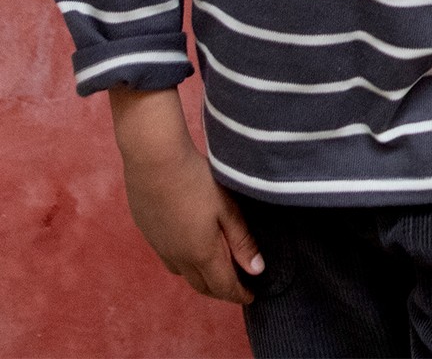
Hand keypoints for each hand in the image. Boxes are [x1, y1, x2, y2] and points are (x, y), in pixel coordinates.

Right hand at [109, 86, 264, 303]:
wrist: (154, 161)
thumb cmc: (196, 180)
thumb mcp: (226, 207)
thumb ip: (241, 239)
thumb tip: (257, 270)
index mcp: (201, 253)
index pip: (223, 286)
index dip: (239, 293)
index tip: (252, 296)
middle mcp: (178, 258)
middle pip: (202, 286)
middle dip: (221, 291)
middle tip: (237, 286)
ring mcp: (160, 247)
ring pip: (184, 274)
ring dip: (201, 278)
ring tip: (216, 270)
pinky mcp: (149, 233)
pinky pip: (169, 259)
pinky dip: (185, 263)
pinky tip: (190, 247)